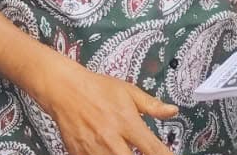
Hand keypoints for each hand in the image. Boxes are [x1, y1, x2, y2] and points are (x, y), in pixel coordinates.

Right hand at [33, 58, 178, 154]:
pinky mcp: (79, 154)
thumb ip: (151, 105)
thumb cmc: (96, 88)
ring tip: (121, 148)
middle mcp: (111, 139)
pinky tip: (107, 150)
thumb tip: (173, 111)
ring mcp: (94, 150)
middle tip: (141, 152)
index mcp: (127, 123)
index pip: (153, 150)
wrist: (63, 89)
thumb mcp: (128, 91)